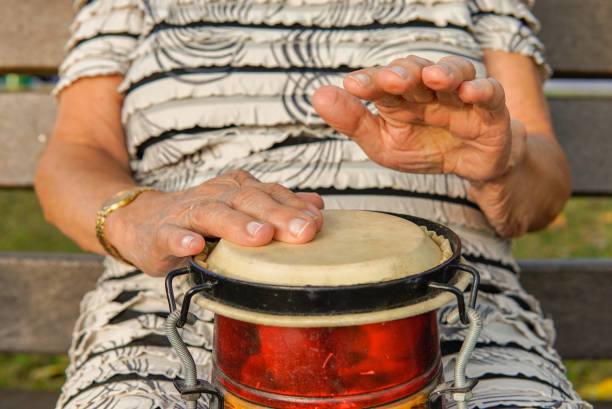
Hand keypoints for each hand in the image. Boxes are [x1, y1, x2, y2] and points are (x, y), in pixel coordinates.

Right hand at [105, 170, 323, 275]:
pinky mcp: (160, 233)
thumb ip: (276, 206)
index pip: (270, 192)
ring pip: (213, 213)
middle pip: (248, 200)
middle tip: (303, 232)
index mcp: (237, 188)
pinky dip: (181, 240)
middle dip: (277, 215)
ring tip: (260, 237)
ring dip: (237, 225)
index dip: (294, 206)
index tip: (317, 223)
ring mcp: (186, 213)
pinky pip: (170, 234)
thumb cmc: (201, 221)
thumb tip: (317, 205)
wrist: (145, 221)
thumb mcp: (241, 210)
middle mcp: (215, 194)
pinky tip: (195, 246)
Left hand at [312, 55, 525, 182]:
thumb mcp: (383, 143)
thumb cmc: (422, 148)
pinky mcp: (490, 108)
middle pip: (415, 70)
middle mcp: (427, 89)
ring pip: (453, 71)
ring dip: (443, 71)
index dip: (369, 81)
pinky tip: (469, 91)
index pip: (381, 81)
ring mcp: (459, 95)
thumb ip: (353, 122)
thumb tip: (318, 95)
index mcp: (399, 96)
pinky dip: (481, 89)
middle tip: (391, 80)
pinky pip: (490, 92)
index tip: (352, 85)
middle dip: (403, 72)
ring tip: (432, 77)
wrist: (467, 166)